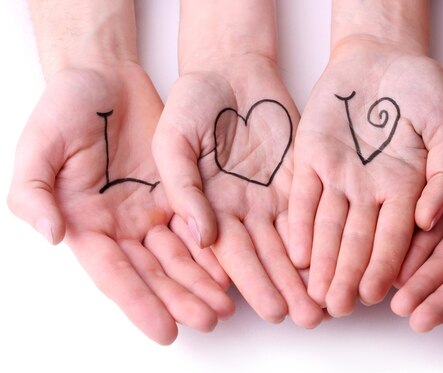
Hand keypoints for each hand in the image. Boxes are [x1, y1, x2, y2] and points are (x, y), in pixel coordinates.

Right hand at [8, 65, 233, 343]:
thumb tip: (52, 235)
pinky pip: (197, 225)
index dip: (139, 302)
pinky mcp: (176, 193)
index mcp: (85, 222)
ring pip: (180, 256)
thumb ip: (34, 191)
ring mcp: (150, 210)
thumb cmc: (67, 106)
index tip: (165, 331)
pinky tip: (232, 267)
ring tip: (227, 306)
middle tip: (209, 321)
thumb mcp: (40, 144)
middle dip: (181, 299)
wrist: (106, 77)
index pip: (114, 273)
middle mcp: (121, 225)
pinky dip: (213, 249)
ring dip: (202, 282)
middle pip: (154, 272)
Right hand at [153, 57, 323, 327]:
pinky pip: (310, 213)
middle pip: (264, 258)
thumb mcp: (173, 140)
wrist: (231, 71)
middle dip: (284, 290)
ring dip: (307, 275)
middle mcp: (241, 210)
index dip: (244, 284)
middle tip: (306, 319)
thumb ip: (184, 187)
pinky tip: (336, 260)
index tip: (261, 311)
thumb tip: (202, 236)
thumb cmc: (193, 102)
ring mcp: (270, 196)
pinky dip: (322, 238)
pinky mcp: (297, 178)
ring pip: (291, 243)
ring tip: (325, 304)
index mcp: (207, 208)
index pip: (227, 256)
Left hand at [288, 38, 442, 315]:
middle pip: (357, 241)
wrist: (380, 56)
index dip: (385, 267)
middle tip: (337, 309)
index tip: (376, 296)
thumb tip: (428, 218)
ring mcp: (338, 176)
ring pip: (328, 227)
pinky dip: (301, 225)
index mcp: (405, 187)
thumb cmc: (419, 89)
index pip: (394, 237)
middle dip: (348, 276)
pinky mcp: (311, 159)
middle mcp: (369, 190)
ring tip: (315, 295)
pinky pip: (304, 197)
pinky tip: (299, 254)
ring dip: (323, 261)